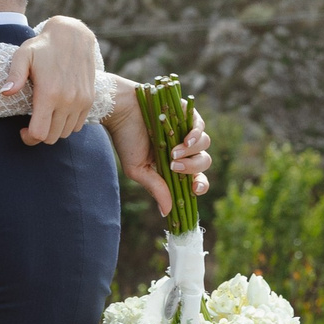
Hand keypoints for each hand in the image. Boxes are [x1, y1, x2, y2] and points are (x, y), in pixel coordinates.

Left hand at [5, 16, 100, 145]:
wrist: (73, 36)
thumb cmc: (43, 46)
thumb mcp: (23, 55)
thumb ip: (14, 75)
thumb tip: (5, 93)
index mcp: (49, 93)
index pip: (39, 133)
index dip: (28, 137)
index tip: (22, 129)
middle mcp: (68, 100)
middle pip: (52, 137)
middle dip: (39, 136)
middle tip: (30, 125)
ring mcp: (81, 101)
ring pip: (65, 133)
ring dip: (53, 130)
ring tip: (44, 117)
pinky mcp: (88, 99)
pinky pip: (78, 125)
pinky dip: (67, 125)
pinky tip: (57, 113)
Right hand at [104, 89, 211, 217]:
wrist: (119, 111)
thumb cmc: (126, 139)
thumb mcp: (138, 170)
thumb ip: (156, 188)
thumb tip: (167, 212)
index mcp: (175, 163)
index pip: (196, 178)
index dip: (200, 185)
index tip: (194, 189)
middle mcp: (184, 147)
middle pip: (203, 162)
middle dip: (192, 167)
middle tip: (174, 165)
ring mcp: (186, 129)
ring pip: (204, 144)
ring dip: (191, 151)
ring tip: (173, 151)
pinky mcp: (186, 112)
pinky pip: (200, 126)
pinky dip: (195, 135)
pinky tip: (185, 140)